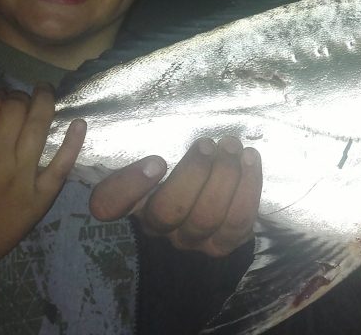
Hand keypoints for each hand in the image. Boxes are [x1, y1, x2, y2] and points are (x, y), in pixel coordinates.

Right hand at [89, 136, 260, 256]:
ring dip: (224, 177)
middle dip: (193, 174)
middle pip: (167, 211)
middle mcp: (157, 226)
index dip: (128, 187)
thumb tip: (124, 117)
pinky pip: (237, 220)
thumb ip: (148, 140)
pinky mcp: (223, 243)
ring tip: (232, 147)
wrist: (213, 208)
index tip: (156, 161)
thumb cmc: (181, 169)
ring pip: (206, 216)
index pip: (109, 204)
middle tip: (206, 144)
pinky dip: (248, 187)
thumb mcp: (161, 154)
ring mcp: (191, 239)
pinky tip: (250, 159)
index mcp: (132, 201)